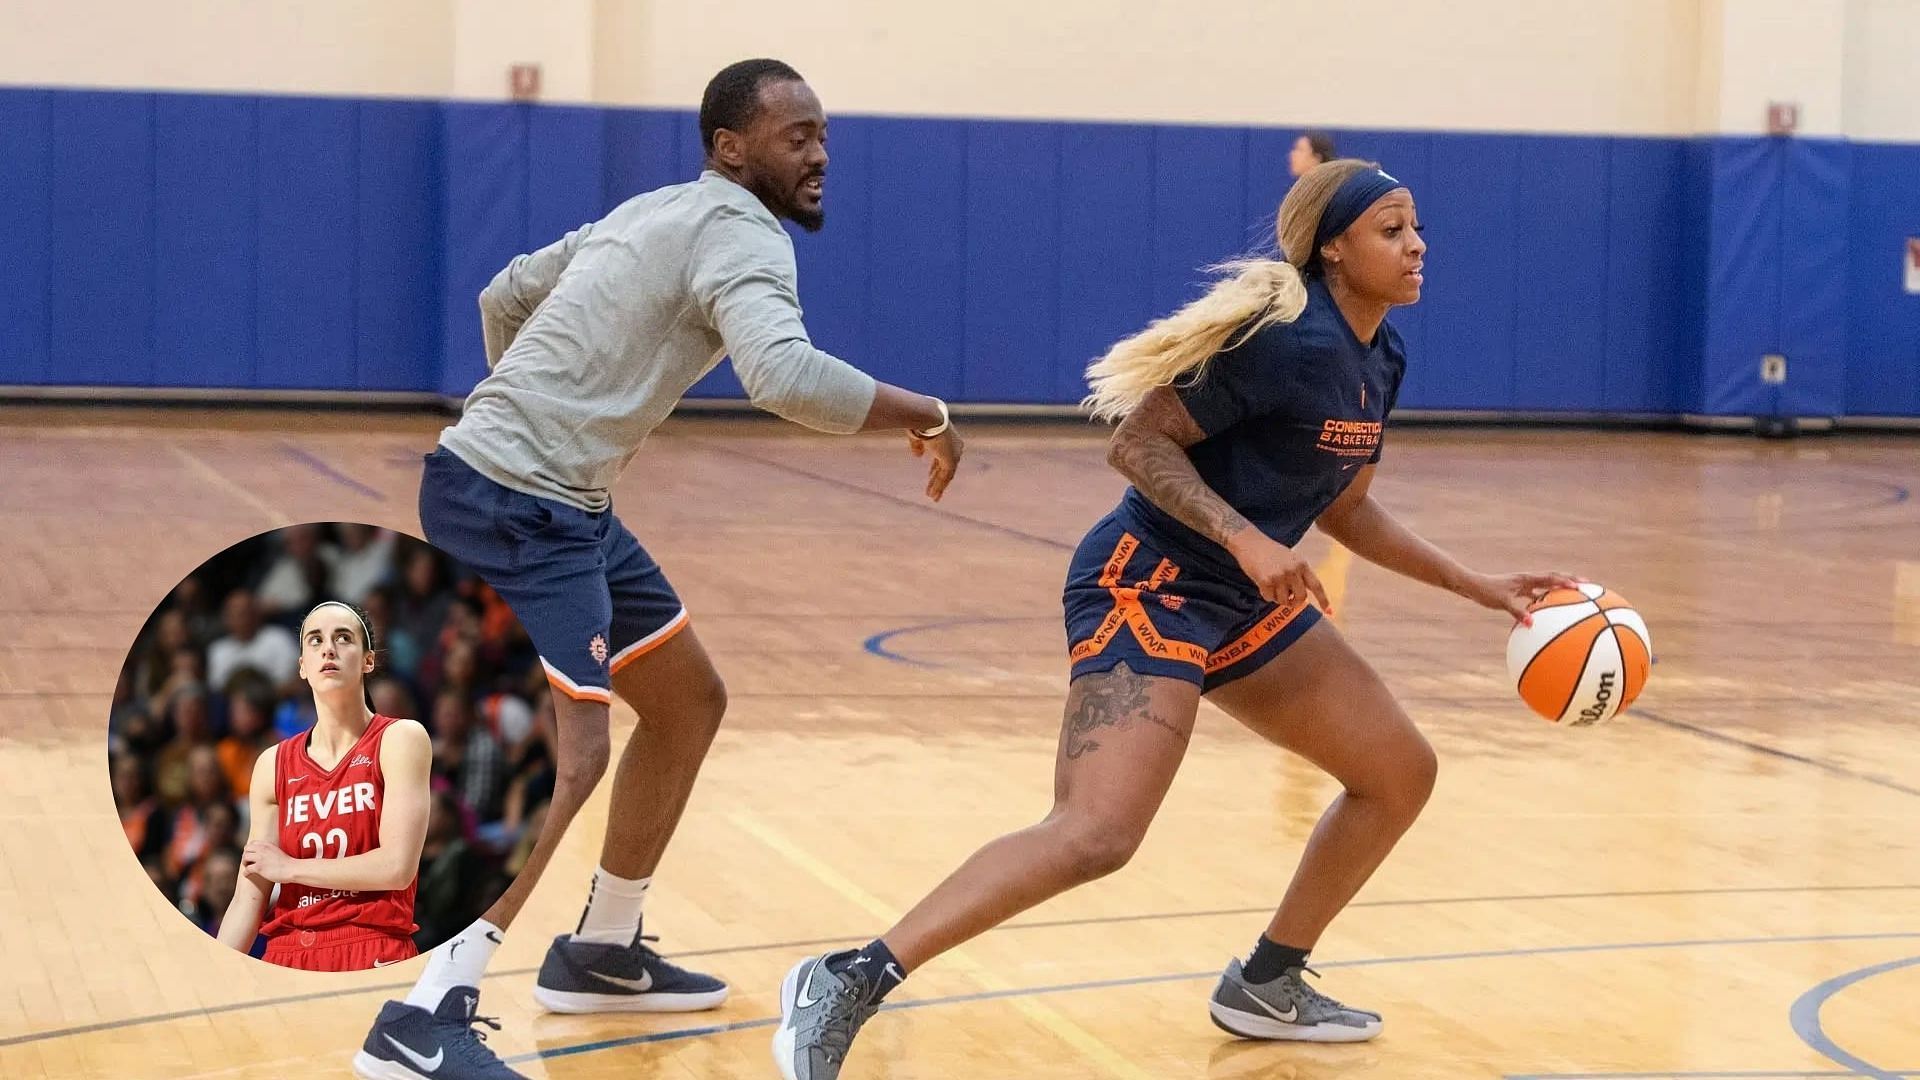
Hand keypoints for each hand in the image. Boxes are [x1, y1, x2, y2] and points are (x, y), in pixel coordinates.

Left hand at [242, 841, 296, 883]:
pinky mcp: (259, 867)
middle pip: (246, 849)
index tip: (250, 854)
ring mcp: (260, 858)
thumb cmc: (287, 863)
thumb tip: (265, 855)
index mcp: (267, 845)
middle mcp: (262, 849)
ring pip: (245, 858)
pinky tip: (247, 875)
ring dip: (245, 863)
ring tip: (247, 867)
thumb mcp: (277, 851)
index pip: (252, 843)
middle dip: (245, 855)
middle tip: (248, 861)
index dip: (249, 849)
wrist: (292, 869)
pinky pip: (247, 869)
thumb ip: (269, 851)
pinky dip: (245, 873)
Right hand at [908, 425, 963, 501]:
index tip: (930, 475)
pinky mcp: (951, 460)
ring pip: (947, 474)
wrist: (926, 417)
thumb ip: (918, 445)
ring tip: (932, 497)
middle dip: (937, 478)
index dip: (935, 466)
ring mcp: (954, 453)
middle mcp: (954, 446)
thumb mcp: (917, 435)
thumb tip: (918, 456)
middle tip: (932, 490)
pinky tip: (933, 494)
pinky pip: (945, 477)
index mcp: (947, 437)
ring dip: (938, 486)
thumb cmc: (919, 420)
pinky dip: (939, 486)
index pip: (942, 455)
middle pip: (945, 466)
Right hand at [1226, 529, 1330, 612]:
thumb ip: (1298, 574)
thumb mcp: (1290, 558)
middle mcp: (1293, 571)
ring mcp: (1280, 576)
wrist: (1249, 542)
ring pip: (1284, 600)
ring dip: (1278, 598)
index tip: (1329, 612)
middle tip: (1288, 600)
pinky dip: (1265, 594)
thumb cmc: (1269, 551)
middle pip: (1301, 598)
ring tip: (1272, 586)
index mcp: (1302, 564)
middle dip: (1294, 602)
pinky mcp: (1266, 581)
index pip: (1316, 585)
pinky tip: (1262, 584)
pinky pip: (1269, 598)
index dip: (1323, 600)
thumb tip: (1300, 596)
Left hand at [1460, 570, 1582, 624]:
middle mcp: (1527, 579)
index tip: (1581, 586)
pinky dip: (1546, 600)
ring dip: (1560, 588)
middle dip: (1570, 580)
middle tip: (1588, 585)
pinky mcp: (1518, 591)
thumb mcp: (1502, 602)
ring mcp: (1523, 584)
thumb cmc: (1486, 592)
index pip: (1550, 578)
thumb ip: (1517, 612)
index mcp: (1526, 578)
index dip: (1565, 582)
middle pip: (1553, 578)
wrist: (1472, 586)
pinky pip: (1536, 595)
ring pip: (1546, 585)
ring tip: (1576, 595)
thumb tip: (1530, 624)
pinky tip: (1551, 611)